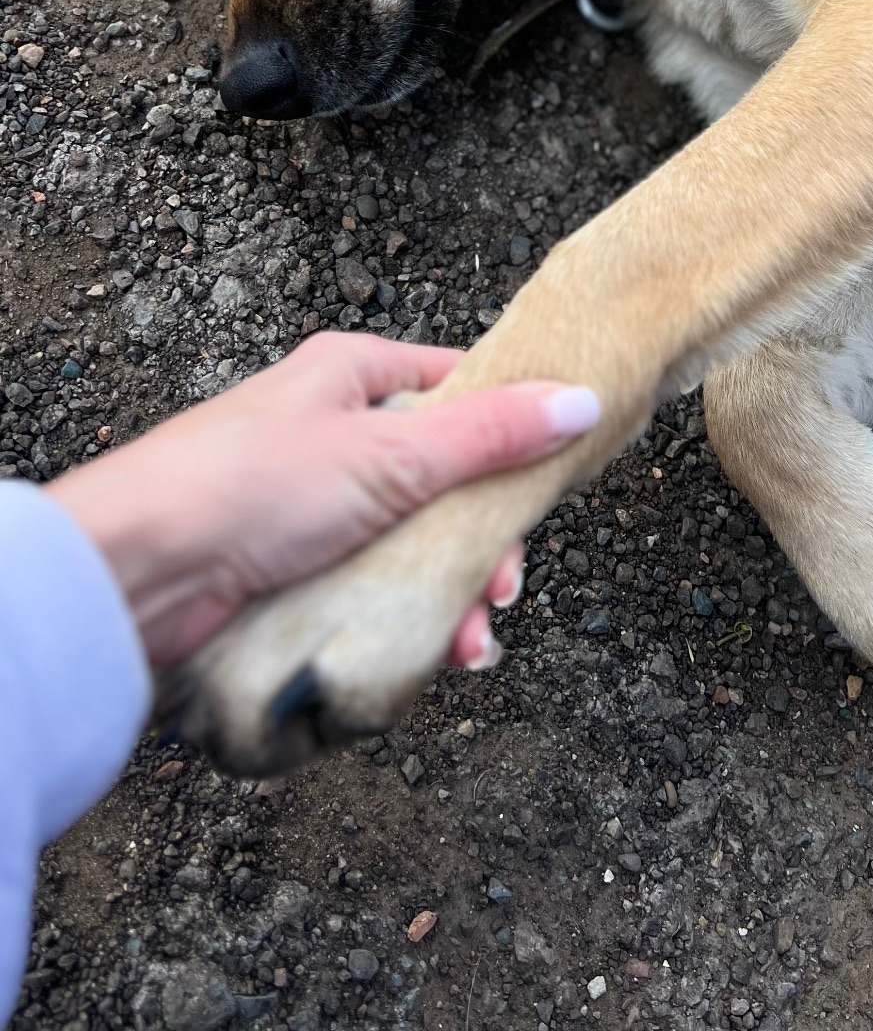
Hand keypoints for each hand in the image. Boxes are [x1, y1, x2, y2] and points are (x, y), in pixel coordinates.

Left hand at [47, 332, 599, 668]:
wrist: (133, 573)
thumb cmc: (246, 486)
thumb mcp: (390, 455)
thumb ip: (490, 436)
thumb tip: (582, 401)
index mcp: (349, 374)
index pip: (454, 387)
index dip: (508, 432)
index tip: (548, 479)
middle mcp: (329, 430)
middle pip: (439, 479)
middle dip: (478, 539)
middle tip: (503, 585)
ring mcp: (306, 504)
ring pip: (406, 543)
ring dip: (446, 591)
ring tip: (467, 641)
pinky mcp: (286, 569)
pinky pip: (365, 590)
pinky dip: (401, 620)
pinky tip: (427, 656)